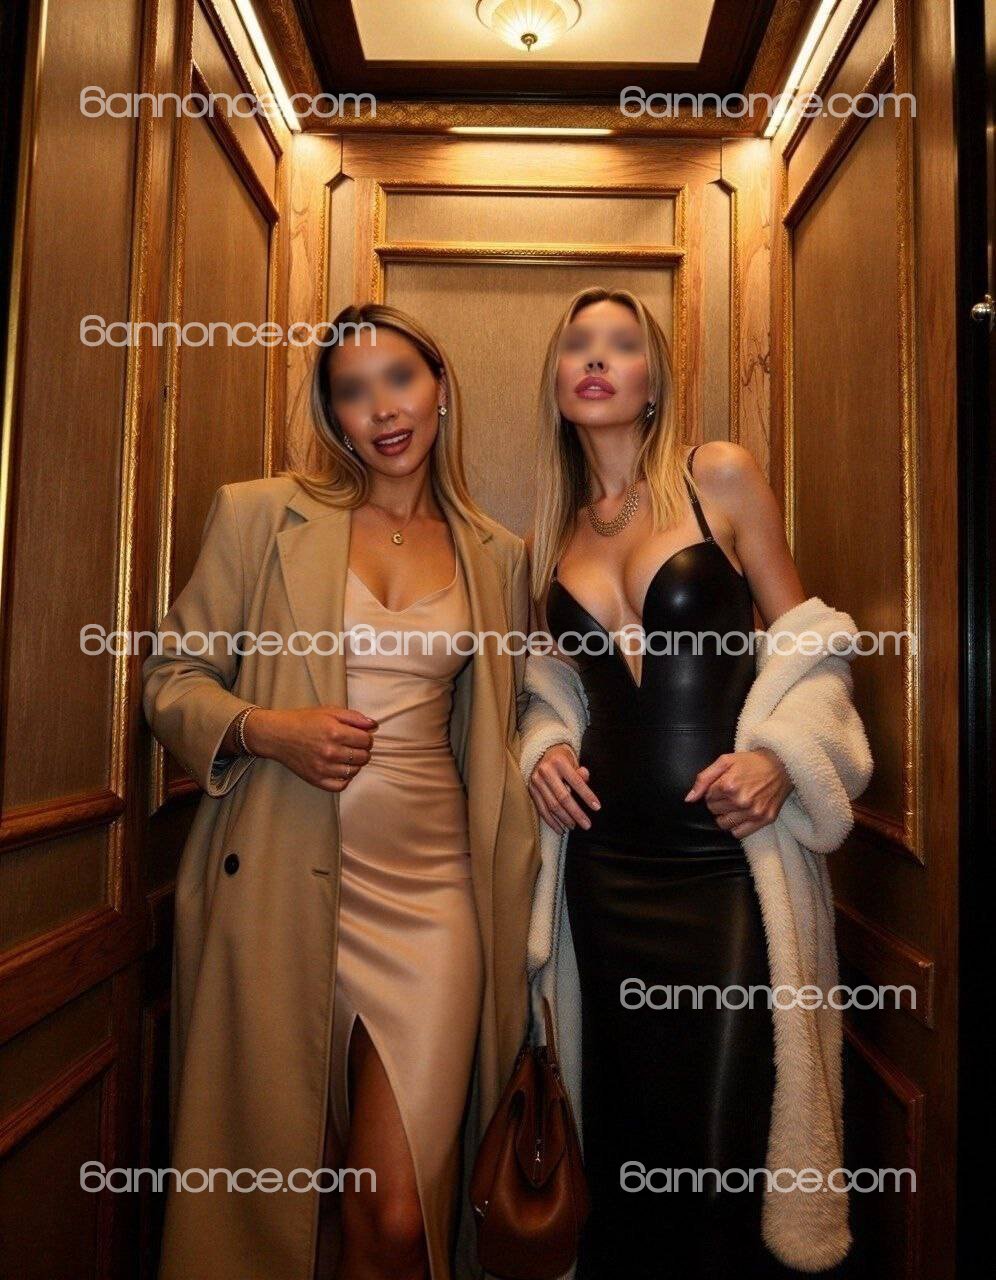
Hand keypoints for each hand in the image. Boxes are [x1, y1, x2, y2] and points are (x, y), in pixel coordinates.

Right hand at [245, 706, 377, 791]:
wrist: (278, 735)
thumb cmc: (304, 721)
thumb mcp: (330, 711)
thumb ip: (354, 717)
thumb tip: (374, 725)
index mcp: (335, 732)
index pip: (366, 740)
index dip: (366, 737)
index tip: (359, 736)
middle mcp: (330, 752)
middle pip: (363, 757)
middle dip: (362, 750)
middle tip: (352, 745)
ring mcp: (323, 768)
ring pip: (354, 771)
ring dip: (354, 764)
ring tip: (345, 756)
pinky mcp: (316, 779)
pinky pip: (340, 786)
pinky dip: (344, 779)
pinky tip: (339, 769)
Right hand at [528, 743, 600, 834]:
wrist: (541, 754)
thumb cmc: (561, 759)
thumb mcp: (573, 760)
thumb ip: (580, 772)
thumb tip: (585, 779)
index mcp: (559, 762)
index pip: (576, 781)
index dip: (587, 795)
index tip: (597, 807)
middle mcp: (546, 771)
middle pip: (563, 797)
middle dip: (576, 813)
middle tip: (587, 825)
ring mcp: (536, 782)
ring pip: (552, 806)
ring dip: (564, 819)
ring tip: (574, 826)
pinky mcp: (531, 790)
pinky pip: (542, 809)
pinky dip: (551, 821)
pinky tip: (560, 829)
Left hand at [684, 747, 791, 837]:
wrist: (781, 765)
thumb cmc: (751, 762)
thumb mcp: (725, 761)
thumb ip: (704, 778)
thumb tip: (689, 799)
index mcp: (729, 785)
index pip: (707, 797)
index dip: (713, 791)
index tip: (723, 785)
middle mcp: (741, 801)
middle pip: (714, 811)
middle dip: (718, 802)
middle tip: (730, 793)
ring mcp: (754, 812)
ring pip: (723, 824)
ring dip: (725, 815)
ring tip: (734, 804)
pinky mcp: (765, 819)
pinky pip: (739, 834)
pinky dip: (736, 826)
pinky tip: (741, 815)